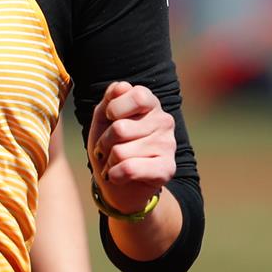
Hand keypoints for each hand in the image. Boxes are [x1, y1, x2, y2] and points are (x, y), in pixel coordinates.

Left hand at [86, 81, 176, 214]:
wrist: (119, 185)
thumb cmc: (110, 147)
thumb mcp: (102, 121)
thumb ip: (108, 101)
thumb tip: (120, 87)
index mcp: (150, 103)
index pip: (136, 94)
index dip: (114, 109)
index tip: (110, 119)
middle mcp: (164, 121)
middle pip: (120, 128)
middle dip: (105, 143)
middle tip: (107, 150)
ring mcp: (168, 145)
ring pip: (120, 152)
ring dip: (109, 162)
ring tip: (115, 163)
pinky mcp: (167, 169)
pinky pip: (129, 169)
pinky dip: (115, 175)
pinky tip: (118, 176)